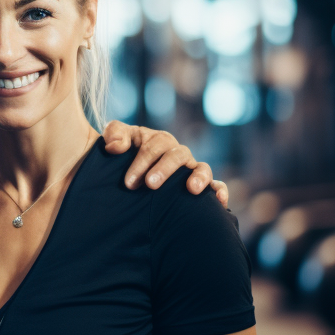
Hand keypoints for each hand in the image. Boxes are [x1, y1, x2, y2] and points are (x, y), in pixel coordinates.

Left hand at [102, 121, 227, 205]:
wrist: (127, 172)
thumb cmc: (124, 155)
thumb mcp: (116, 140)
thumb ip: (114, 134)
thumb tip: (116, 146)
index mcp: (159, 140)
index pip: (154, 147)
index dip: (142, 163)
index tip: (129, 183)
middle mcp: (178, 153)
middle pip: (178, 155)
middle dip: (165, 170)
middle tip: (150, 185)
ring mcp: (191, 169)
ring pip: (202, 168)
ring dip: (199, 177)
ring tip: (191, 189)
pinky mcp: (201, 185)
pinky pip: (216, 185)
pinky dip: (220, 190)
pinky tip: (219, 201)